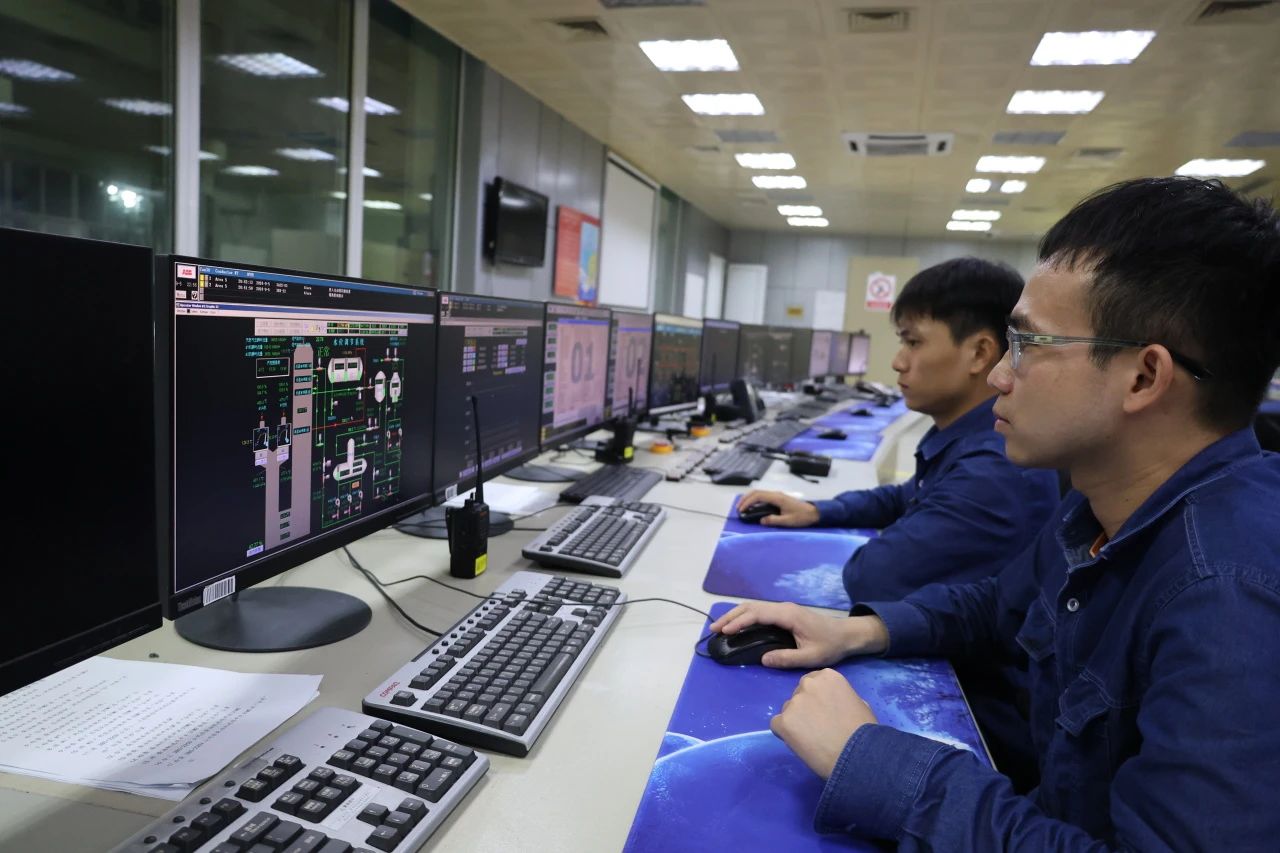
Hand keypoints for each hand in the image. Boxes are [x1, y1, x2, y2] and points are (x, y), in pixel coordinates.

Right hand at [709, 601, 888, 668]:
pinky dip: (744, 617)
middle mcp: (783, 608)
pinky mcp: (784, 614)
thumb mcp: (811, 657)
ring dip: (735, 615)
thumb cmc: (830, 645)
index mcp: (788, 615)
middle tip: (713, 630)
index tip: (724, 631)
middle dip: (730, 617)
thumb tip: (763, 659)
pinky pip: (760, 612)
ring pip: (754, 608)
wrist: (847, 635)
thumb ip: (787, 658)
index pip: (757, 614)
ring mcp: (783, 609)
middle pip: (751, 607)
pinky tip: (737, 626)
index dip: (739, 621)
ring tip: (720, 628)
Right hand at [735, 489, 819, 527]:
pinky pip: (763, 497)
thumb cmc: (802, 517)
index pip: (758, 496)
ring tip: (743, 508)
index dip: (748, 502)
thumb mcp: (788, 521)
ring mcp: (777, 495)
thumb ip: (774, 520)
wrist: (814, 512)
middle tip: (738, 509)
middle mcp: (776, 494)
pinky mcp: (778, 498)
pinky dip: (755, 500)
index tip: (741, 510)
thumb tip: (761, 520)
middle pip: (756, 492)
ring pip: (759, 493)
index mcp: (777, 498)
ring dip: (750, 499)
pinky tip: (753, 507)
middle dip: (745, 499)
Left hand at [772, 669, 877, 779]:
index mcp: (828, 676)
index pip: (813, 683)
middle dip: (805, 708)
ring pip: (788, 710)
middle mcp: (808, 684)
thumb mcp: (859, 703)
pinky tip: (801, 744)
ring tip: (811, 739)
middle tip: (817, 726)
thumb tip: (832, 704)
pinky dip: (785, 735)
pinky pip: (777, 725)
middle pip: (799, 694)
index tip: (824, 712)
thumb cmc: (863, 731)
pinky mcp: (783, 721)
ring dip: (796, 721)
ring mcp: (794, 702)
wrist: (857, 755)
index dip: (817, 699)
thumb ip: (840, 696)